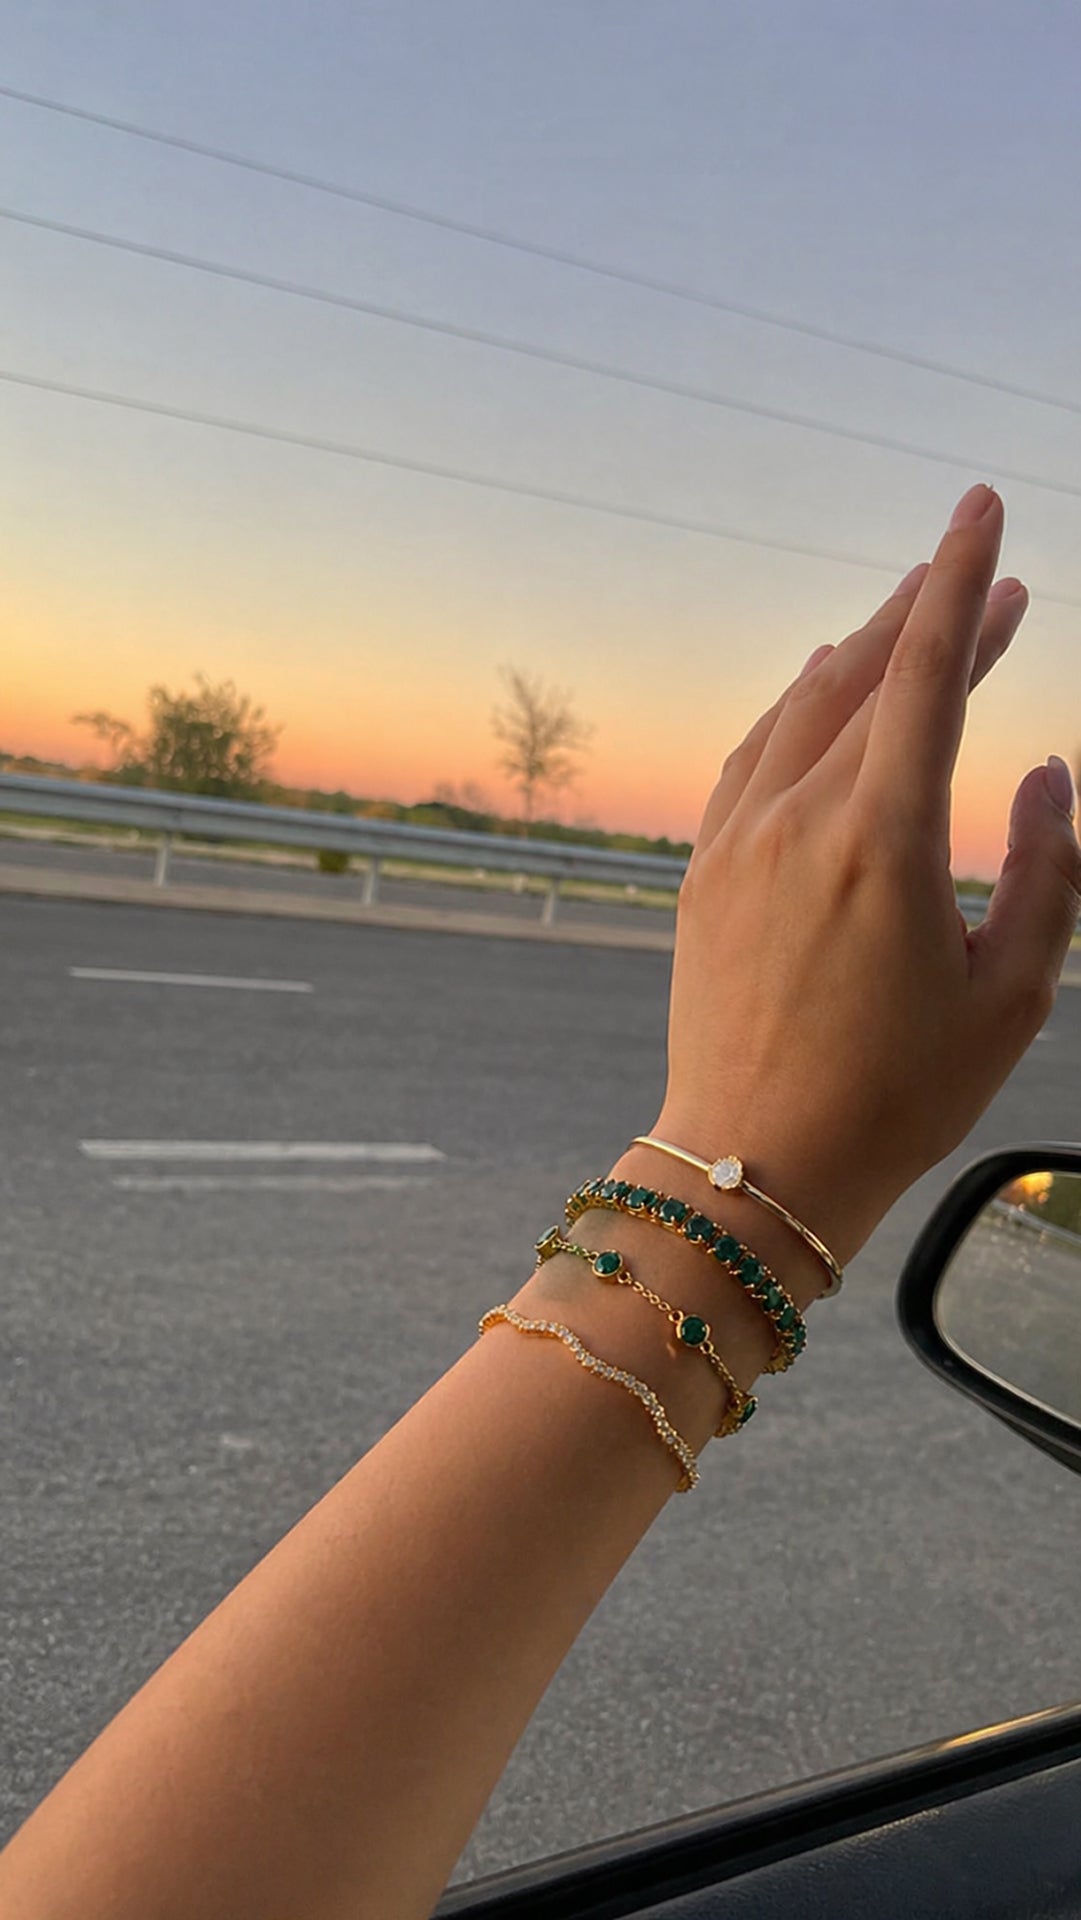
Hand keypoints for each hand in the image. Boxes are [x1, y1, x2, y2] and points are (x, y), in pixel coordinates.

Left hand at [654, 485, 1080, 1268]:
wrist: (756, 1165)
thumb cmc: (896, 1096)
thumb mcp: (1011, 994)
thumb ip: (1051, 872)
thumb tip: (1051, 773)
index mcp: (882, 839)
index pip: (926, 672)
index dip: (962, 582)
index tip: (981, 508)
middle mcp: (798, 817)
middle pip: (870, 676)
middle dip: (935, 617)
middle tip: (991, 580)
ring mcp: (738, 839)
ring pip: (804, 706)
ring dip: (862, 651)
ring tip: (912, 616)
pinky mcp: (702, 870)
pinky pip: (751, 753)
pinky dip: (795, 707)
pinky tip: (817, 690)